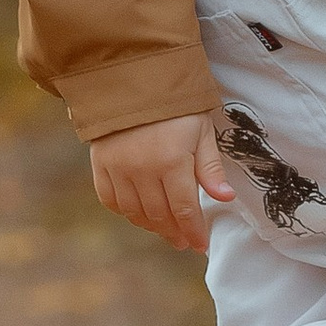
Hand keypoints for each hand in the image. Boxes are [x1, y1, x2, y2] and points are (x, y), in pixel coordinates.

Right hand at [91, 112, 233, 252]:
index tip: (200, 245)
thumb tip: (225, 198)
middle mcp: (143, 170)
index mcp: (173, 162)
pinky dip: (126, 212)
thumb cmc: (175, 106)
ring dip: (152, 226)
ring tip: (166, 230)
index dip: (194, 231)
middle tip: (185, 241)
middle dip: (175, 232)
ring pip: (135, 213)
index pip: (185, 210)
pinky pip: (111, 200)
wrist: (133, 81)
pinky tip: (139, 214)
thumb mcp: (201, 131)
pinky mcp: (101, 165)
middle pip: (160, 216)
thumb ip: (211, 168)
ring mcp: (118, 169)